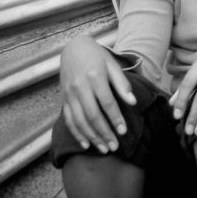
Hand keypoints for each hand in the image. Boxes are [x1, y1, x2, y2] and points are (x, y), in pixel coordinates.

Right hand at [59, 36, 136, 152]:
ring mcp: (69, 94)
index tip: (123, 131)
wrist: (73, 48)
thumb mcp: (112, 65)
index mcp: (95, 77)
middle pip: (92, 115)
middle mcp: (80, 87)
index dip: (115, 118)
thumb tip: (133, 102)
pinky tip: (86, 144)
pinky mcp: (63, 99)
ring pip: (79, 121)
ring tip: (104, 148)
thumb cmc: (97, 56)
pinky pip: (69, 120)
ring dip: (92, 137)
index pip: (107, 103)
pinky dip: (76, 133)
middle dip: (104, 133)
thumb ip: (122, 83)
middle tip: (114, 147)